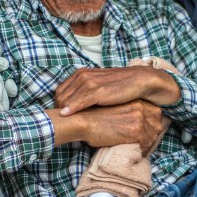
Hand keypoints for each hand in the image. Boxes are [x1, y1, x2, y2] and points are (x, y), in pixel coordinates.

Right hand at [51, 100, 166, 154]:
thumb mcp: (117, 110)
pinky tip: (133, 154)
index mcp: (137, 100)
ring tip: (138, 152)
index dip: (152, 128)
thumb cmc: (94, 118)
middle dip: (152, 138)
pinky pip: (145, 146)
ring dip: (147, 147)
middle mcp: (141, 107)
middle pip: (157, 127)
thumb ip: (130, 114)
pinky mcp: (135, 130)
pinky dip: (141, 152)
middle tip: (143, 147)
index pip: (156, 116)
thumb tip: (141, 129)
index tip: (147, 136)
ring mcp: (139, 118)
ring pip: (152, 137)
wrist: (82, 121)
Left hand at [55, 66, 179, 114]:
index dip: (58, 104)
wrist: (140, 81)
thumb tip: (74, 106)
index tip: (61, 116)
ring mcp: (90, 82)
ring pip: (66, 99)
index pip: (60, 91)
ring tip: (61, 122)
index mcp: (81, 74)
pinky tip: (65, 115)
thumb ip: (86, 92)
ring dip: (61, 110)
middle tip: (60, 122)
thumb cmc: (120, 87)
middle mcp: (83, 76)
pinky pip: (79, 101)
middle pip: (60, 96)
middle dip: (57, 109)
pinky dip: (71, 108)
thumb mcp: (99, 86)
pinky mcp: (98, 90)